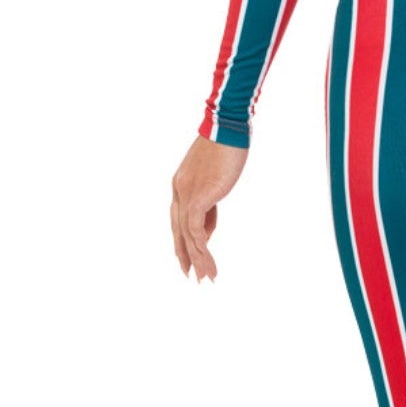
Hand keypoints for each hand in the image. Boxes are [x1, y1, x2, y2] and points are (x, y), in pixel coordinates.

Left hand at [171, 134, 248, 280]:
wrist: (227, 129)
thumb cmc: (226, 147)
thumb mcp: (217, 177)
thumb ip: (210, 200)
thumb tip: (209, 226)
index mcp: (181, 184)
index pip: (179, 219)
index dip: (184, 241)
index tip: (192, 258)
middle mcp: (178, 191)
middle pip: (178, 231)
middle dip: (186, 255)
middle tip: (193, 276)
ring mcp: (186, 195)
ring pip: (187, 236)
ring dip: (198, 259)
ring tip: (208, 278)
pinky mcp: (198, 198)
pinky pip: (196, 232)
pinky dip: (202, 250)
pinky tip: (209, 263)